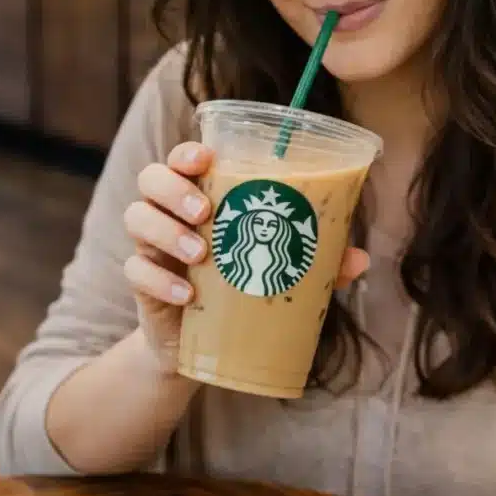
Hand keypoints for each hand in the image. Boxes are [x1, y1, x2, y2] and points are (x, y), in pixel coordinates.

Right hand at [124, 142, 369, 374]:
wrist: (203, 342)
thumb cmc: (242, 284)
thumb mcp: (280, 269)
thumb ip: (315, 260)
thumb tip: (360, 259)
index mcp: (201, 194)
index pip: (182, 158)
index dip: (187, 152)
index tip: (206, 159)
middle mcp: (169, 212)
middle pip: (150, 178)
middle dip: (174, 189)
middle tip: (206, 211)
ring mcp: (151, 247)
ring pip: (136, 217)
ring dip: (166, 231)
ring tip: (201, 253)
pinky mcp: (141, 285)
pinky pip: (135, 270)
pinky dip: (160, 281)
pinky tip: (187, 295)